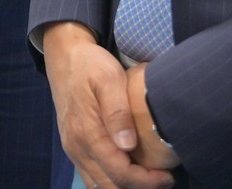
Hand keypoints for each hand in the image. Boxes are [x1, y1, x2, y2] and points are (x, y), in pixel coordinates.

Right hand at [41, 23, 174, 188]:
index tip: (167, 175)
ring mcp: (73, 148)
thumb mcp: (108, 78)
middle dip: (138, 187)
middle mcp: (76, 146)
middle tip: (164, 179)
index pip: (119, 173)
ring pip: (98, 184)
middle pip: (109, 185)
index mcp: (86, 132)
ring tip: (149, 177)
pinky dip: (112, 180)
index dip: (146, 181)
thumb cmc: (90, 64)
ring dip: (124, 186)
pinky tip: (129, 170)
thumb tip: (128, 145)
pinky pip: (91, 175)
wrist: (64, 55)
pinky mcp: (73, 146)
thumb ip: (118, 112)